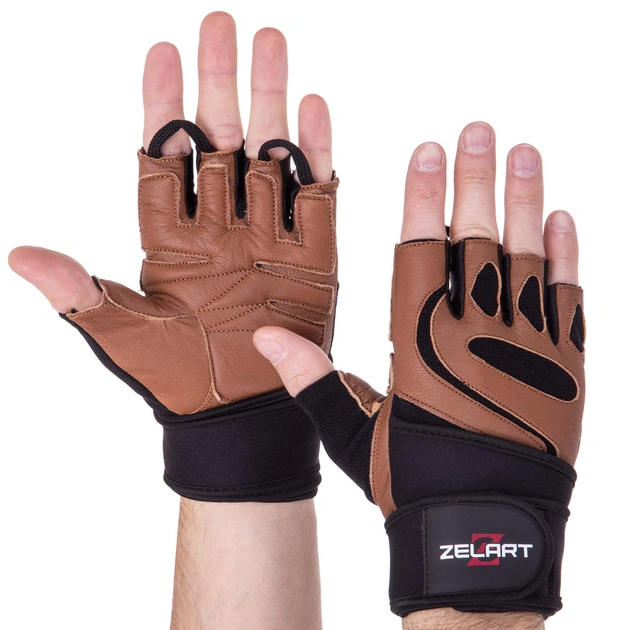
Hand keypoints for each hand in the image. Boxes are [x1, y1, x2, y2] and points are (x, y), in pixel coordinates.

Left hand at [8, 12, 337, 502]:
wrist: (236, 415)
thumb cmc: (175, 380)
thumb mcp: (121, 334)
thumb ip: (77, 292)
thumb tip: (19, 253)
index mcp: (170, 239)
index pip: (165, 158)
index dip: (162, 106)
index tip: (163, 51)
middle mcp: (220, 227)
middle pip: (221, 141)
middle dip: (220, 82)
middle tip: (223, 22)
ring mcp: (268, 236)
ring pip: (270, 154)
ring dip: (270, 99)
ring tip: (271, 42)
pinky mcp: (312, 256)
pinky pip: (316, 196)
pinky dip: (317, 152)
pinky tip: (312, 106)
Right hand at [255, 122, 582, 623]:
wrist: (484, 537)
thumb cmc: (413, 483)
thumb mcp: (353, 434)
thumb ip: (314, 380)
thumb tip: (266, 338)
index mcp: (420, 347)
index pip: (421, 253)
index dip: (422, 198)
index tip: (426, 150)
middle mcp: (475, 337)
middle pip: (475, 241)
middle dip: (474, 180)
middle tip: (478, 130)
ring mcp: (526, 350)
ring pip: (524, 260)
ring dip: (525, 202)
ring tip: (523, 152)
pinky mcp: (564, 371)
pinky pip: (567, 302)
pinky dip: (565, 259)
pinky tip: (562, 220)